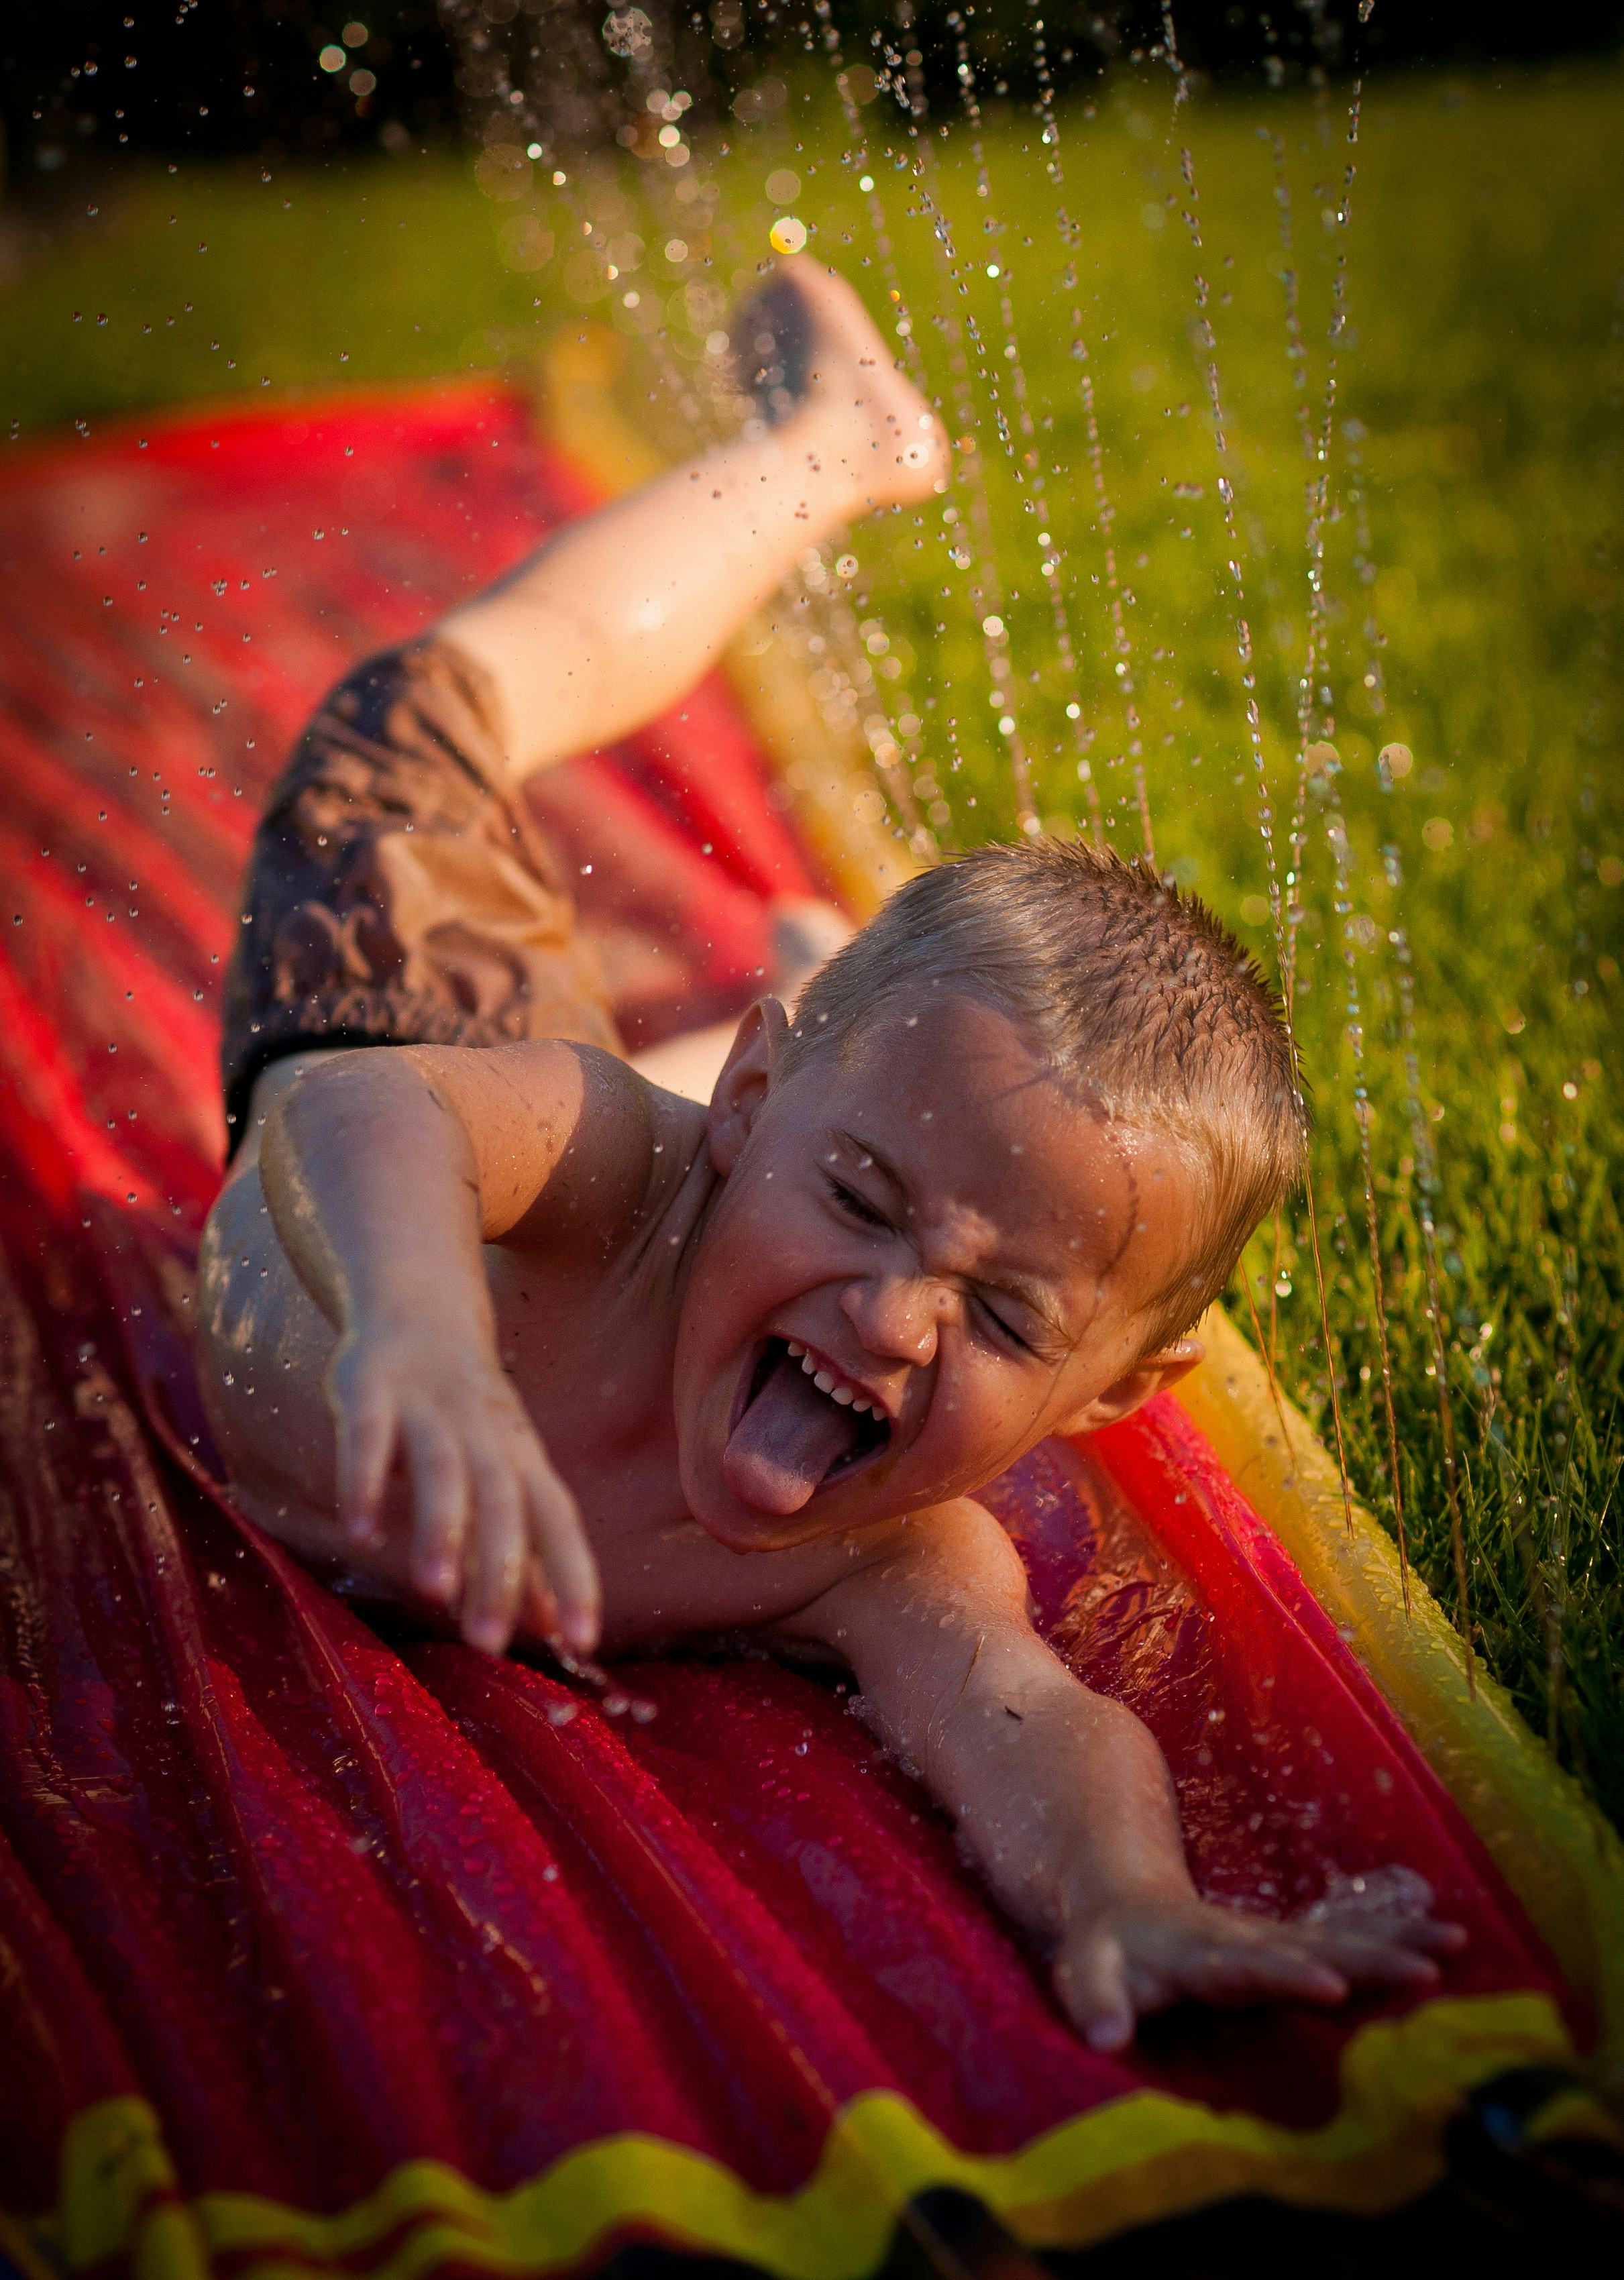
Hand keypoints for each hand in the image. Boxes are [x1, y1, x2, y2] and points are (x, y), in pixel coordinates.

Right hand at [324, 1326, 599, 1657]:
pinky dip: (365, 1481)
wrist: (420, 1304)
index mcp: (522, 1459)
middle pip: (504, 1504)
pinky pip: (369, 1437)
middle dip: (500, 1572)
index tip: (584, 1645)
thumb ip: (525, 1551)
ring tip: (433, 1591)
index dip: (574, 1579)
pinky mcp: (372, 1389)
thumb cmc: (468, 1414)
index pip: (560, 1522)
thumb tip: (555, 1628)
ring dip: (441, 1529)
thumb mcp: (504, 1474)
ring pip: (444, 1471)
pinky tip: (361, 1531)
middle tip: (490, 1644)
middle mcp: (485, 1434)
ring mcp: (430, 1409)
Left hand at [1054, 1879, 1466, 2052]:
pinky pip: (1350, 1939)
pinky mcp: (1293, 1946)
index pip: (1247, 1966)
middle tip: (1429, 1968)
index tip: (1329, 1984)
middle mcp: (1247, 1940)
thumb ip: (1095, 2000)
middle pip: (1313, 1949)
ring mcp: (1275, 1940)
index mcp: (1200, 1952)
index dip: (1286, 1974)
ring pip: (1343, 1939)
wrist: (1126, 1898)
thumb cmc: (1106, 1949)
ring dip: (1397, 1943)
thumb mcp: (1086, 1970)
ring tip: (1454, 1941)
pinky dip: (1397, 1937)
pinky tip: (1448, 1936)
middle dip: (1370, 1959)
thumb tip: (1103, 2038)